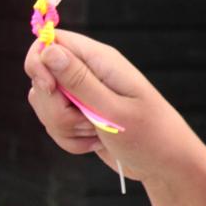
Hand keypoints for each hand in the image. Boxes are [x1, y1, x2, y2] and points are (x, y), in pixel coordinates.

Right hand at [23, 29, 198, 182]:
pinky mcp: (80, 116)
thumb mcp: (112, 110)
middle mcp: (89, 73)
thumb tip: (49, 49)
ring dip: (64, 128)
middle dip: (55, 108)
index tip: (49, 88)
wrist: (166, 164)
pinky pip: (55, 125)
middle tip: (87, 121)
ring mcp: (83, 95)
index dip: (38, 63)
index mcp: (100, 60)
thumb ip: (78, 81)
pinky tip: (97, 143)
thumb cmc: (149, 135)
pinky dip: (71, 140)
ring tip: (97, 133)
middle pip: (41, 78)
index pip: (50, 42)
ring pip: (45, 105)